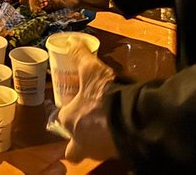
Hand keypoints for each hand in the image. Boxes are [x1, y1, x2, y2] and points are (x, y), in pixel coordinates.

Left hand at [60, 47, 119, 162]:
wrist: (132, 116)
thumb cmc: (105, 94)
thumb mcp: (91, 69)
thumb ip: (80, 55)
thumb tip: (72, 41)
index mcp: (69, 121)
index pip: (62, 118)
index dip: (69, 110)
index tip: (77, 102)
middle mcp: (80, 140)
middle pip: (72, 150)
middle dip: (75, 142)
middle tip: (84, 128)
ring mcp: (98, 150)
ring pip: (91, 151)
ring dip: (95, 141)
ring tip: (106, 126)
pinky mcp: (116, 154)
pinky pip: (110, 150)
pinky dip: (112, 143)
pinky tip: (119, 130)